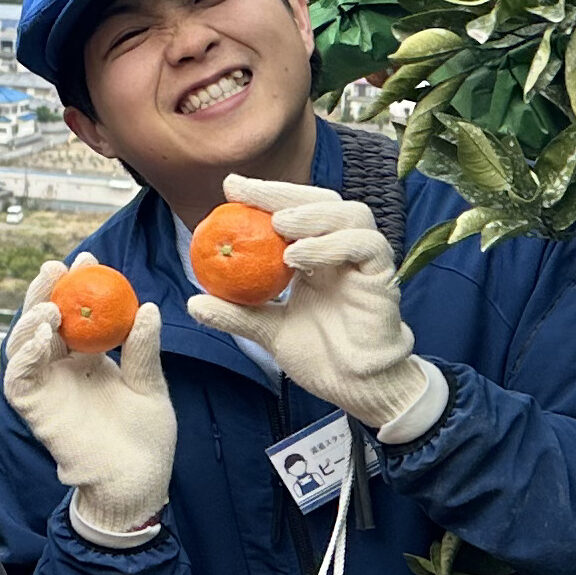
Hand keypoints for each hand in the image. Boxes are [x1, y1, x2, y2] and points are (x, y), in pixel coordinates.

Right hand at [4, 255, 174, 536]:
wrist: (136, 481)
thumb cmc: (146, 437)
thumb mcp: (150, 385)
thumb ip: (142, 350)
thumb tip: (148, 308)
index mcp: (88, 356)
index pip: (75, 311)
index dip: (76, 283)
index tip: (88, 258)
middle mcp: (61, 366)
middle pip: (42, 319)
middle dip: (45, 291)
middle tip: (58, 268)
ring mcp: (45, 386)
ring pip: (22, 343)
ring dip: (31, 320)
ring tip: (51, 309)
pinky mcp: (35, 408)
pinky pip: (19, 378)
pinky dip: (24, 356)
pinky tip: (42, 339)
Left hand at [183, 174, 437, 431]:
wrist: (355, 387)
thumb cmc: (319, 355)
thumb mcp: (268, 331)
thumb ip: (236, 314)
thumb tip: (192, 303)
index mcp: (318, 253)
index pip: (294, 209)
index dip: (265, 194)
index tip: (230, 187)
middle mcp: (343, 249)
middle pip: (322, 200)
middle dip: (282, 192)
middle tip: (245, 193)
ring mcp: (366, 260)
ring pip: (351, 213)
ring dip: (311, 213)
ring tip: (278, 226)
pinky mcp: (383, 277)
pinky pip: (366, 246)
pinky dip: (332, 244)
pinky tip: (299, 256)